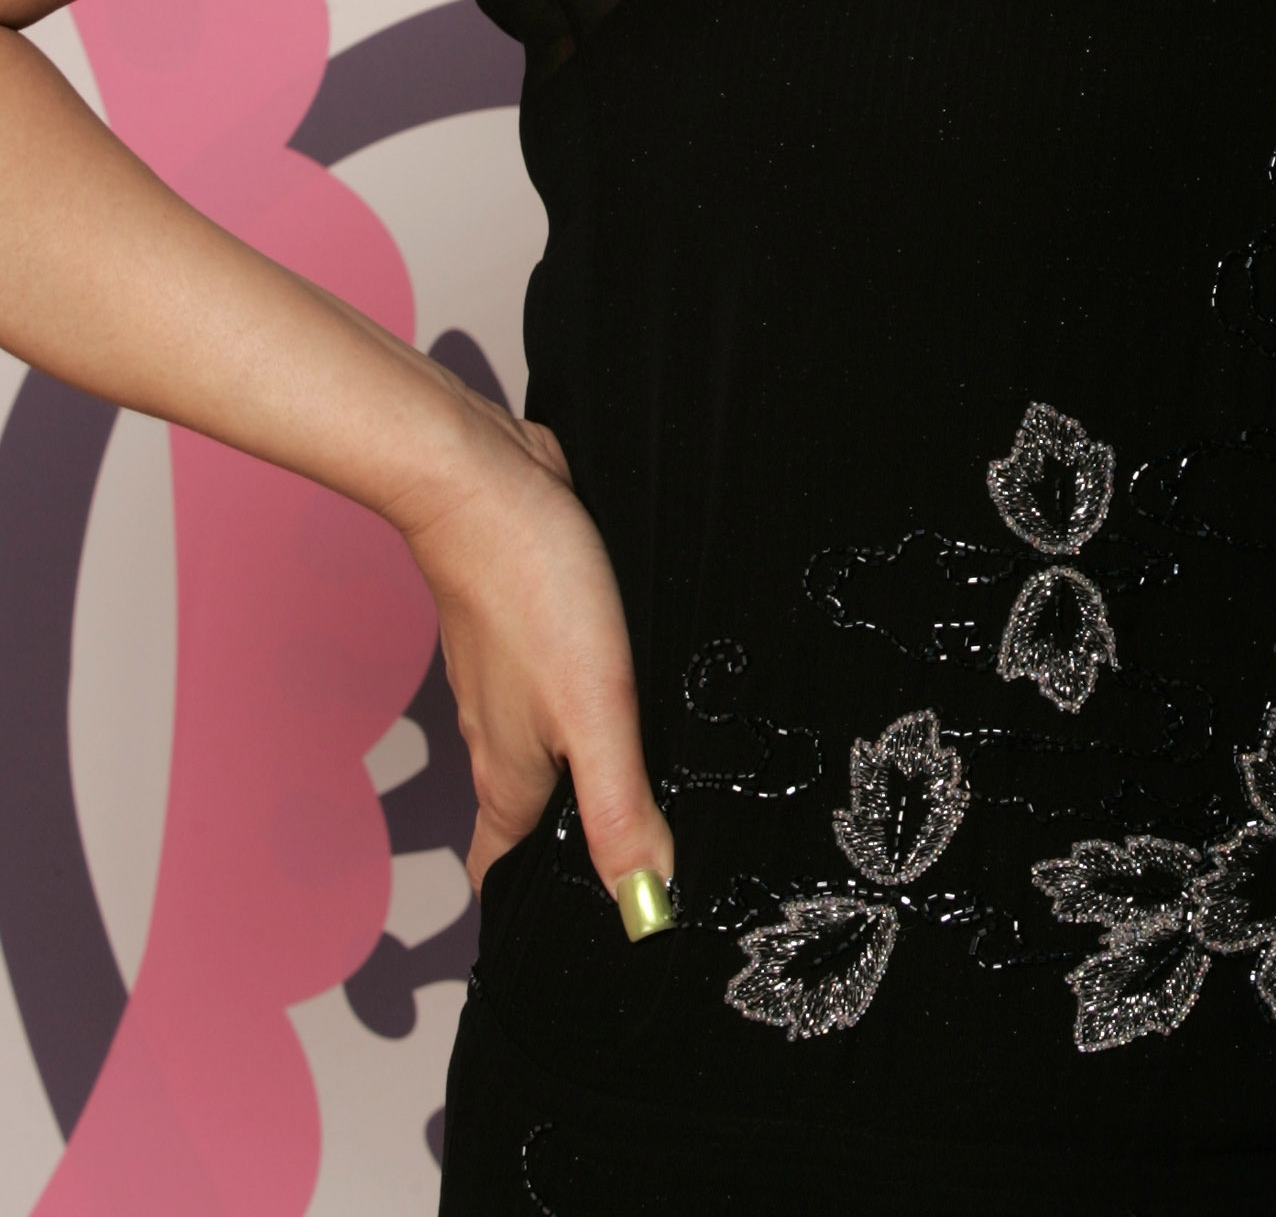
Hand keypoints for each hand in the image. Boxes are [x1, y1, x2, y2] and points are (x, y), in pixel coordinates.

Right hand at [398, 391, 673, 901]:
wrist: (481, 483)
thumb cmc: (533, 593)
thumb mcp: (594, 711)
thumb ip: (619, 805)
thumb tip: (642, 907)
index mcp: (511, 775)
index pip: (505, 873)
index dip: (537, 911)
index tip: (577, 944)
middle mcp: (502, 735)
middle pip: (528, 818)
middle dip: (572, 849)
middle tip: (633, 872)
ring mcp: (510, 679)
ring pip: (540, 750)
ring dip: (582, 777)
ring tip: (642, 795)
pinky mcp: (531, 627)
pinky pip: (554, 687)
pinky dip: (583, 708)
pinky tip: (629, 693)